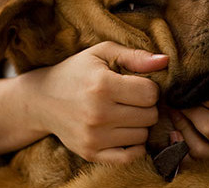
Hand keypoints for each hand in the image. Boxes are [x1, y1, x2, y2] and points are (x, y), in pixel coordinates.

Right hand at [21, 41, 167, 163]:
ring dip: (140, 123)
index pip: (151, 94)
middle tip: (132, 99)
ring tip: (125, 112)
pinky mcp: (91, 153)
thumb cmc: (78, 71)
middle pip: (150, 115)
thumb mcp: (103, 53)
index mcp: (102, 85)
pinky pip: (130, 156)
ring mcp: (94, 137)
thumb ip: (136, 56)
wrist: (42, 100)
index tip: (138, 84)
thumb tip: (165, 61)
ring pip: (143, 135)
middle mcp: (98, 114)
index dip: (150, 87)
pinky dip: (134, 145)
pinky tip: (125, 130)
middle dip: (147, 106)